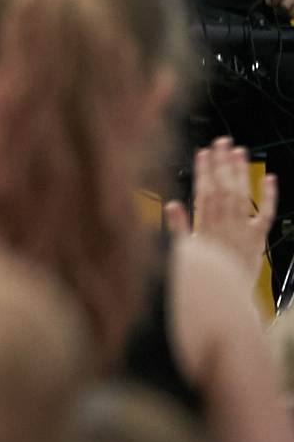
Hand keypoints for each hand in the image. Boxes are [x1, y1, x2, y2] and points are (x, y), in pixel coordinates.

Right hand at [166, 137, 276, 278]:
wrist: (226, 300)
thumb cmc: (204, 277)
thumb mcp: (183, 253)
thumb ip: (178, 229)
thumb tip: (172, 205)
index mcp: (204, 227)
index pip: (204, 192)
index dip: (203, 171)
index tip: (202, 153)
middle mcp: (224, 225)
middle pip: (223, 188)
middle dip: (222, 164)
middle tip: (222, 142)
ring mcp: (242, 231)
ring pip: (241, 196)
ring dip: (240, 172)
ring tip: (239, 151)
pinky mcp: (258, 239)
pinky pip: (265, 215)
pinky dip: (269, 197)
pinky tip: (269, 178)